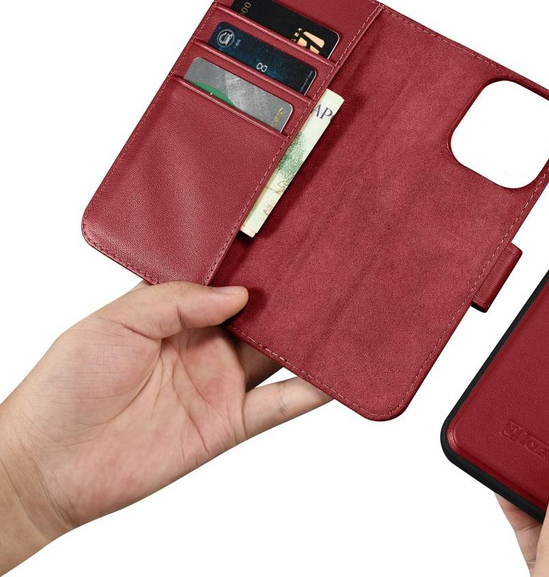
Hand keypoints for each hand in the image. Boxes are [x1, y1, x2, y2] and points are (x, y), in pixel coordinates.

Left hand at [0, 281, 329, 571]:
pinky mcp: (229, 423)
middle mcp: (205, 343)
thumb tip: (236, 294)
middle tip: (326, 270)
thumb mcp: (114, 323)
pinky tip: (334, 375)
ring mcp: (220, 383)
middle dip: (290, 295)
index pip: (225, 281)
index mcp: (175, 313)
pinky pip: (278, 405)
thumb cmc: (68, 385)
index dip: (252, 264)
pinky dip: (310, 392)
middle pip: (260, 315)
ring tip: (341, 313)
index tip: (284, 239)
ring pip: (277, 355)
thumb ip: (174, 301)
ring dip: (307, 338)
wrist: (50, 465)